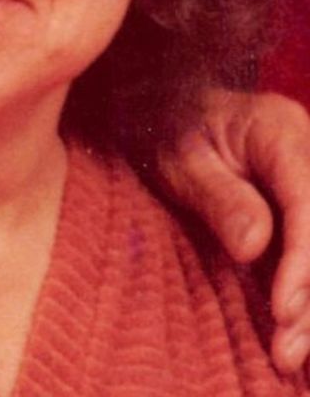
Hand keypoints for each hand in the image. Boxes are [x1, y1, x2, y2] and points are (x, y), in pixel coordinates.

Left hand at [157, 89, 309, 374]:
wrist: (171, 113)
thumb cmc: (172, 133)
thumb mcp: (180, 160)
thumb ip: (218, 198)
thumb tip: (254, 247)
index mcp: (280, 129)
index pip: (307, 199)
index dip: (303, 258)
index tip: (283, 309)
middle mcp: (308, 153)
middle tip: (285, 348)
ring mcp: (309, 182)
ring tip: (287, 354)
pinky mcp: (304, 209)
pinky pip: (308, 247)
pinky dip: (303, 292)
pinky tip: (294, 336)